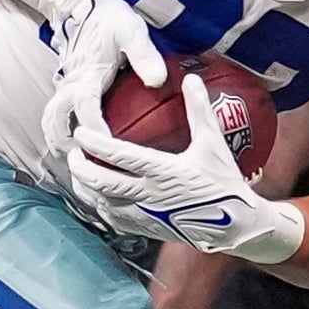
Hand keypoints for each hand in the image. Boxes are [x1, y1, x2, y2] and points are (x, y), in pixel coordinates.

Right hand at [38, 0, 164, 174]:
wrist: (82, 3)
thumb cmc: (110, 18)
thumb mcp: (132, 31)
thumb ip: (145, 56)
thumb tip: (157, 81)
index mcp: (87, 75)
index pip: (86, 109)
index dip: (97, 131)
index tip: (110, 148)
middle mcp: (71, 84)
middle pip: (57, 122)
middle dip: (67, 145)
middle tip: (85, 167)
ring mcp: (65, 87)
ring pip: (52, 121)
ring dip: (59, 142)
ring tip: (77, 165)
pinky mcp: (67, 88)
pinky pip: (58, 115)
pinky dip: (60, 133)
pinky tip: (76, 148)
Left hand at [65, 74, 305, 263]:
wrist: (236, 225)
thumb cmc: (225, 182)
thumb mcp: (213, 144)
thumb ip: (200, 111)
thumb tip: (191, 79)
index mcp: (165, 171)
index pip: (120, 156)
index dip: (95, 144)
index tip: (80, 133)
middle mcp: (150, 195)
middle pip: (102, 183)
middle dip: (81, 168)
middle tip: (73, 153)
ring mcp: (147, 215)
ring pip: (103, 204)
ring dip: (86, 189)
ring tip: (78, 174)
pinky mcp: (148, 229)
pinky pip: (115, 221)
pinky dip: (100, 208)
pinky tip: (96, 198)